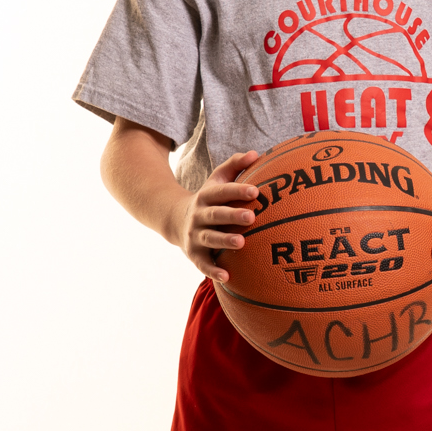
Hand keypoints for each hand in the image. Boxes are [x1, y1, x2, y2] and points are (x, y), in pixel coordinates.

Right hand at [176, 150, 262, 283]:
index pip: (222, 192)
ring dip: (224, 241)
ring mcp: (195, 235)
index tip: (256, 191)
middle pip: (216, 215)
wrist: (175, 220)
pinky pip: (203, 264)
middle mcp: (199, 215)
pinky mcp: (194, 254)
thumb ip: (235, 165)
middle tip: (252, 217)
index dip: (238, 191)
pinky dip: (213, 271)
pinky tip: (227, 276)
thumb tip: (255, 153)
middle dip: (233, 216)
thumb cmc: (209, 199)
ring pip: (209, 239)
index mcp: (206, 196)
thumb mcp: (217, 180)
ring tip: (241, 243)